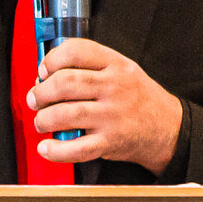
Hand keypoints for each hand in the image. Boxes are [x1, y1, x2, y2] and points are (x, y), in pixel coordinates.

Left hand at [26, 38, 183, 173]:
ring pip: (66, 114)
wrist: (167, 127)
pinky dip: (56, 150)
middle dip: (41, 92)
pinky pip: (77, 148)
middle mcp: (114, 88)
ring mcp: (112, 116)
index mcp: (115, 65)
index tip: (43, 71)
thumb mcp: (122, 69)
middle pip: (65, 83)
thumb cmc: (137, 97)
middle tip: (35, 99)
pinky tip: (46, 147)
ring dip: (43, 119)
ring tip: (41, 121)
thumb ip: (90, 66)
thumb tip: (47, 73)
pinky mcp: (110, 142)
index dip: (51, 59)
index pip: (76, 51)